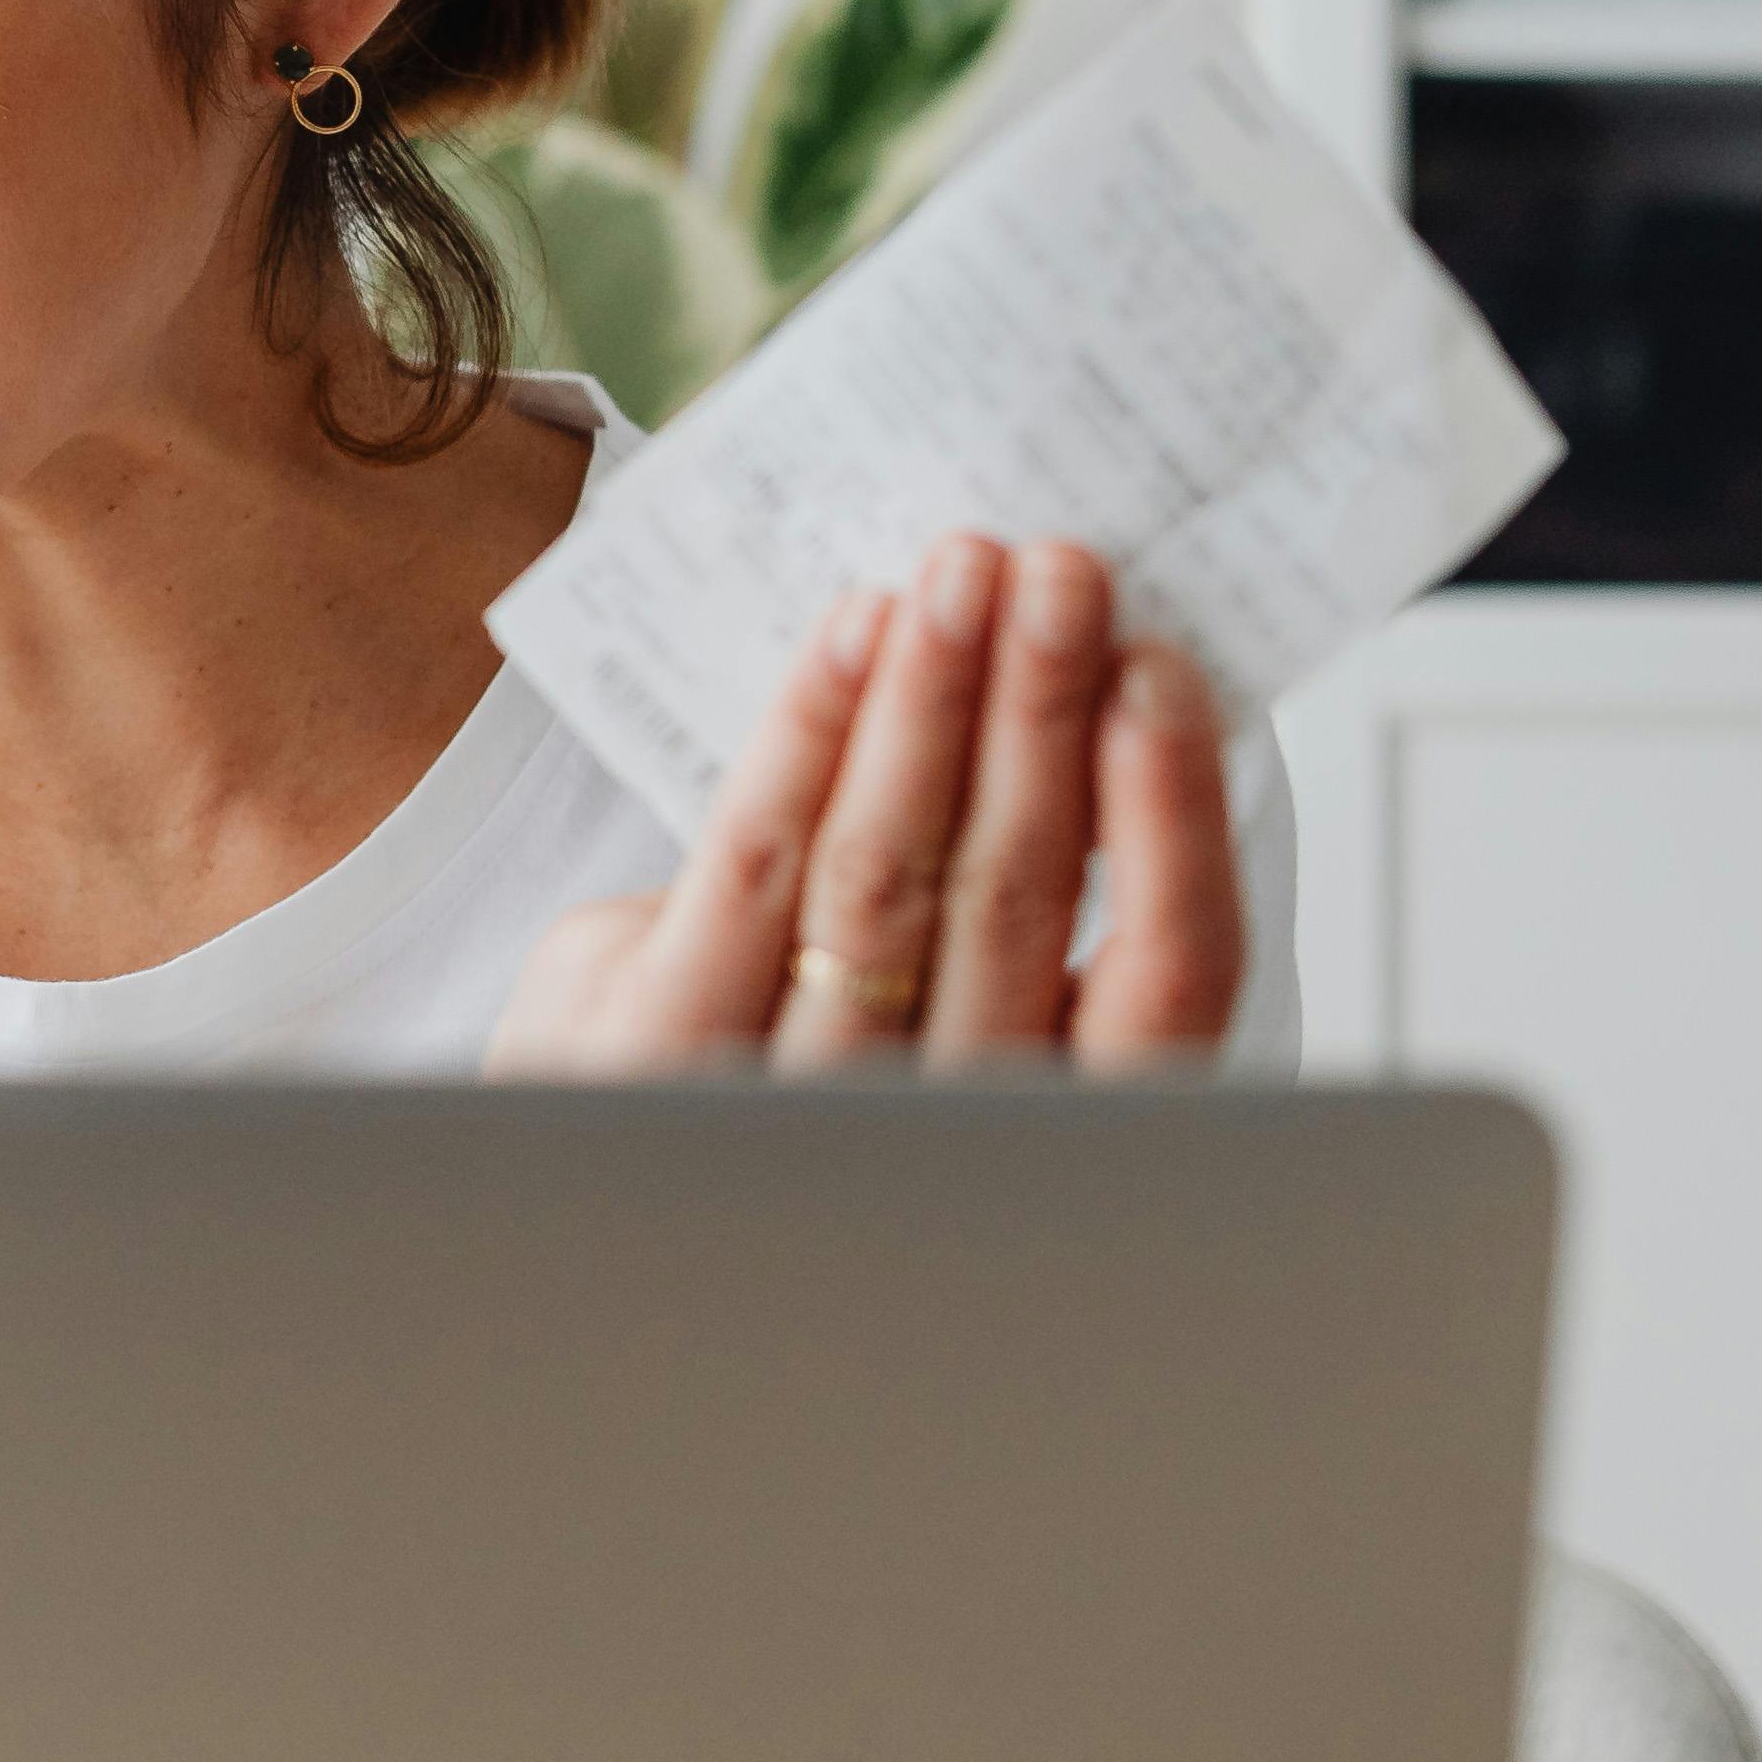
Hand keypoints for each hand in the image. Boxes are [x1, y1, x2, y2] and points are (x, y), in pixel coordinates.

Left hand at [487, 534, 1240, 1076]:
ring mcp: (794, 1103)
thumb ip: (995, 902)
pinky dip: (814, 732)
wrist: (587, 1190)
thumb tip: (1039, 690)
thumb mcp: (920, 1011)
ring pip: (891, 876)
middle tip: (1061, 571)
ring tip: (961, 574)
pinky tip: (855, 636)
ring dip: (936, 700)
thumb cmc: (777, 1065)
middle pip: (1018, 900)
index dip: (1175, 825)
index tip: (1158, 673)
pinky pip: (760, 866)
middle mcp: (940, 1130)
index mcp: (1048, 1119)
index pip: (1168, 988)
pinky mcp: (663, 1053)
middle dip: (1045, 710)